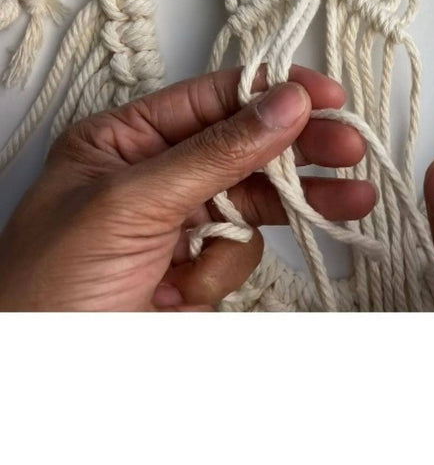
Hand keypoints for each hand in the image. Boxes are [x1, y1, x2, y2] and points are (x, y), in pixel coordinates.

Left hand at [0, 66, 374, 310]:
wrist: (45, 379)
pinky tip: (190, 287)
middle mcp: (156, 172)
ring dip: (296, 203)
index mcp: (124, 139)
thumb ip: (214, 153)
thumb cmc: (47, 290)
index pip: (212, 98)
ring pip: (255, 196)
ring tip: (350, 200)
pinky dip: (227, 269)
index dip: (271, 91)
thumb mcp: (130, 205)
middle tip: (346, 146)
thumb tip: (281, 105)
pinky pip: (243, 247)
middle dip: (298, 147)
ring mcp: (180, 219)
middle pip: (245, 144)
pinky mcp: (198, 262)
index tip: (323, 96)